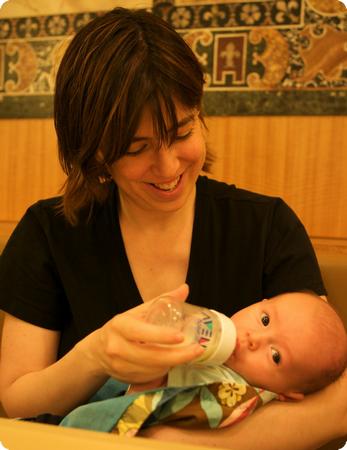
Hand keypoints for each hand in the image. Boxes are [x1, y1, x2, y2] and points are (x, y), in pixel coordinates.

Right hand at [76, 284, 203, 383]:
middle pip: (151, 356)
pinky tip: (171, 364)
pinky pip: (149, 378)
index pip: (142, 332)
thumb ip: (162, 300)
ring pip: (152, 369)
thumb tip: (185, 288)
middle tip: (197, 350)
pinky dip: (163, 372)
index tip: (181, 336)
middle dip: (178, 355)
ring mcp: (120, 365)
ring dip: (172, 364)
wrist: (98, 350)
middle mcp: (117, 347)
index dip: (161, 336)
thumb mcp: (138, 311)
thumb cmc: (123, 327)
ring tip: (187, 355)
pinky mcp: (125, 378)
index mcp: (121, 326)